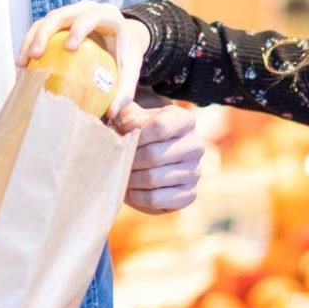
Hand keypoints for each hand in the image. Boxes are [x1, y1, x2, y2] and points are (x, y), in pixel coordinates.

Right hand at [16, 0, 152, 123]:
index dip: (78, 28)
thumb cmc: (126, 53)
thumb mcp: (131, 69)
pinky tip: (24, 66)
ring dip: (31, 40)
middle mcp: (85, 8)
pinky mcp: (59, 21)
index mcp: (107, 14)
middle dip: (44, 33)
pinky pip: (40, 29)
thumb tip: (112, 113)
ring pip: (45, 20)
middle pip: (60, 14)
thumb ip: (125, 90)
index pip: (90, 16)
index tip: (69, 47)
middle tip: (35, 56)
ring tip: (22, 63)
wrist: (121, 37)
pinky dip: (29, 44)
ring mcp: (70, 12)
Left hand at [124, 97, 202, 213]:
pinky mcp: (189, 194)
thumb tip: (113, 111)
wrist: (148, 161)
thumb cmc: (137, 134)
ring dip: (130, 179)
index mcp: (184, 120)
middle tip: (116, 161)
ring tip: (122, 174)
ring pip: (153, 179)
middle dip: (129, 160)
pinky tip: (132, 189)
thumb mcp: (130, 116)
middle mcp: (195, 145)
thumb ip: (121, 108)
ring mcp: (195, 172)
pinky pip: (157, 199)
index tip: (122, 137)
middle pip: (154, 156)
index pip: (160, 127)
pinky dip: (138, 197)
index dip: (135, 135)